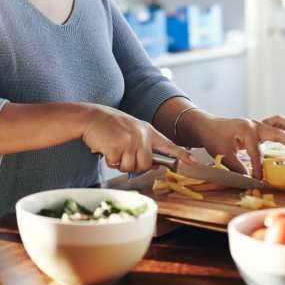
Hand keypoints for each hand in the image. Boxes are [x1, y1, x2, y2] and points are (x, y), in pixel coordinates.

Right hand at [82, 105, 196, 173]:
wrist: (91, 117)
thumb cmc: (110, 126)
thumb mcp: (132, 130)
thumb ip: (144, 144)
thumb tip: (155, 164)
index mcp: (147, 130)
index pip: (168, 144)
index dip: (181, 154)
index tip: (193, 161)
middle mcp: (141, 135)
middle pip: (146, 164)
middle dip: (133, 164)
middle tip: (122, 153)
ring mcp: (130, 140)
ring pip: (131, 167)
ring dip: (120, 163)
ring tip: (113, 148)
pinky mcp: (118, 146)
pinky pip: (116, 164)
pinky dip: (109, 160)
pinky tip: (106, 148)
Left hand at [179, 112, 284, 178]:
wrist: (206, 125)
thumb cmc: (213, 138)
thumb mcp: (222, 154)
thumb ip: (237, 167)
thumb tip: (250, 179)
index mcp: (245, 130)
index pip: (256, 153)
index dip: (259, 168)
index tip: (260, 180)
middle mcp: (253, 124)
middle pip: (277, 132)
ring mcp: (256, 123)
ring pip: (278, 122)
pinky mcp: (256, 125)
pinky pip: (274, 123)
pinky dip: (284, 128)